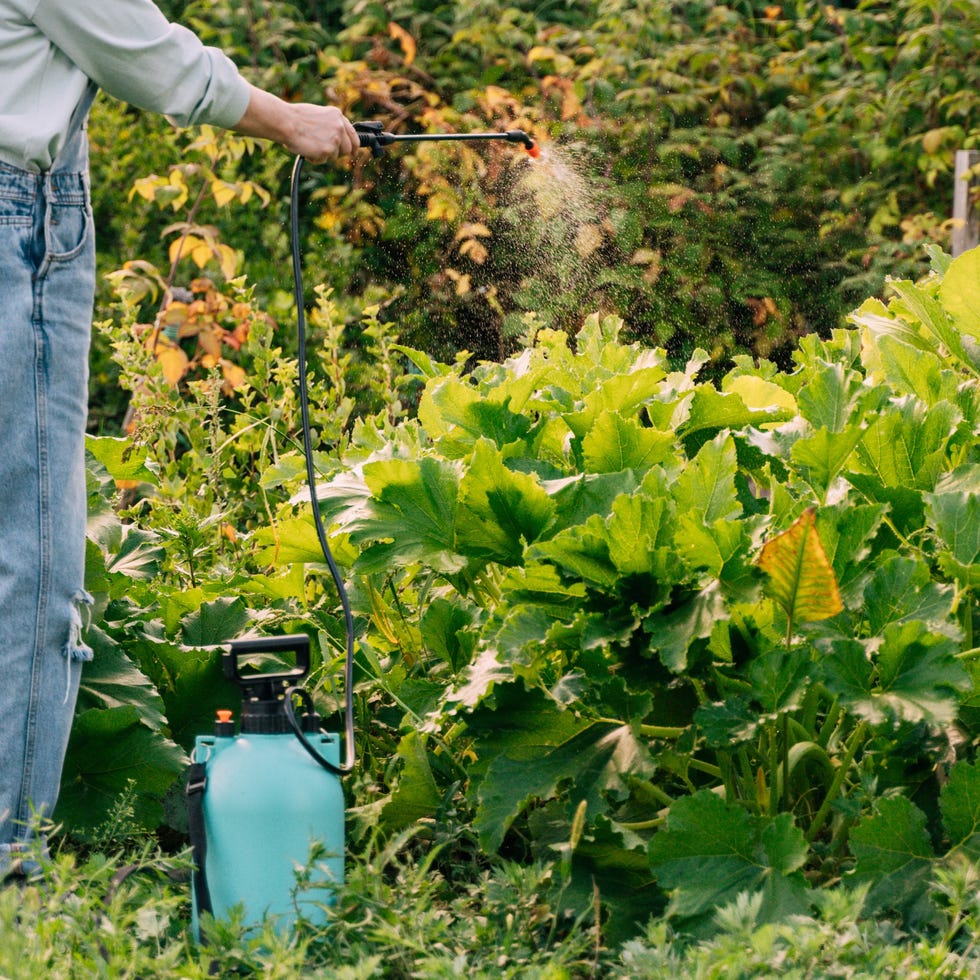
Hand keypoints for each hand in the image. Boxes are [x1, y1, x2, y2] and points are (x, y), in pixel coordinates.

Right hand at [233, 86, 359, 160]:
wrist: (286, 122)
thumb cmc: (295, 118)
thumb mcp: (318, 115)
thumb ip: (330, 124)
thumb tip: (336, 136)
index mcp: (337, 115)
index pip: (353, 133)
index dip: (354, 145)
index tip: (353, 152)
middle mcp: (339, 126)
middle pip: (348, 149)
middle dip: (339, 153)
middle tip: (327, 153)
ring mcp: (335, 139)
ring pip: (335, 156)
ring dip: (324, 155)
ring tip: (310, 145)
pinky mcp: (328, 150)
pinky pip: (324, 160)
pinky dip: (315, 158)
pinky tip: (307, 149)